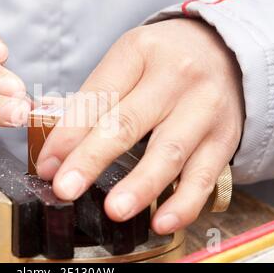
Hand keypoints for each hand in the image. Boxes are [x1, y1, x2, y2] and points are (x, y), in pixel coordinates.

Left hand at [36, 18, 244, 233]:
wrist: (226, 51)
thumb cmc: (166, 59)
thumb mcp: (129, 60)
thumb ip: (96, 98)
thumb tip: (60, 146)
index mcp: (139, 52)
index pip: (97, 96)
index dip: (68, 134)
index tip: (48, 165)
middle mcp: (175, 78)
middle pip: (128, 123)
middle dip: (93, 159)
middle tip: (66, 188)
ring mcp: (203, 109)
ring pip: (168, 152)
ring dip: (139, 185)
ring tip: (114, 210)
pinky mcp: (223, 138)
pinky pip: (203, 175)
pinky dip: (182, 203)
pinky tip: (161, 221)